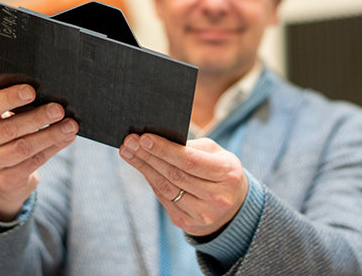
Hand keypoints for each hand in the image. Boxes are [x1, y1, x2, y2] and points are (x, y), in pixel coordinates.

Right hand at [0, 84, 78, 220]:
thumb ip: (22, 107)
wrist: (2, 171)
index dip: (10, 97)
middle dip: (38, 118)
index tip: (32, 91)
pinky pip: (34, 162)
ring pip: (24, 148)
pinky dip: (54, 148)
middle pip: (10, 129)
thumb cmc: (9, 131)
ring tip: (71, 126)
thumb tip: (53, 100)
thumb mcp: (7, 116)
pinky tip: (67, 138)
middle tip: (59, 110)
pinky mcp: (4, 180)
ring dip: (51, 135)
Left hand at [119, 133, 247, 236]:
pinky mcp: (188, 224)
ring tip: (128, 151)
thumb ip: (191, 147)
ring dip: (143, 168)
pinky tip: (141, 166)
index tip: (144, 137)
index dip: (165, 150)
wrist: (233, 204)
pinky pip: (164, 199)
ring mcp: (203, 214)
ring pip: (166, 188)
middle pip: (174, 174)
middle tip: (129, 141)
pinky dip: (150, 180)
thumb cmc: (219, 169)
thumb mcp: (215, 153)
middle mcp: (217, 198)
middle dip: (148, 156)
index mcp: (227, 174)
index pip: (190, 161)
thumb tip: (157, 140)